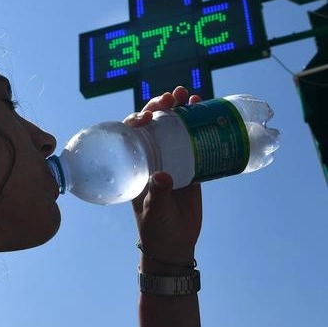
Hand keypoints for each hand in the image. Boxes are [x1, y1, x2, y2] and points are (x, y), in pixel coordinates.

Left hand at [123, 86, 202, 270]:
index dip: (138, 119)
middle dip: (161, 107)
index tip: (148, 116)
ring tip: (190, 96)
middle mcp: (152, 157)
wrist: (175, 244)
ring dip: (181, 111)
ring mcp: (172, 160)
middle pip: (154, 125)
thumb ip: (158, 195)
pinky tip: (207, 112)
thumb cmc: (156, 228)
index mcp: (135, 164)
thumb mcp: (154, 211)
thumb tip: (163, 177)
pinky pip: (196, 142)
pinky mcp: (191, 167)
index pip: (132, 134)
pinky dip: (200, 127)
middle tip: (172, 97)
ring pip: (175, 129)